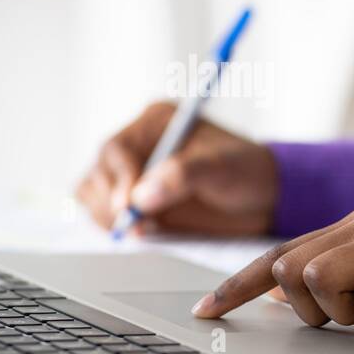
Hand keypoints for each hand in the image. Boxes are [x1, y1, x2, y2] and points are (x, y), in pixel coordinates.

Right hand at [76, 101, 279, 236]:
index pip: (117, 148)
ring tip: (142, 228)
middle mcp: (137, 145)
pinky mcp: (132, 200)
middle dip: (110, 202)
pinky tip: (142, 231)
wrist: (261, 196)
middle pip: (98, 171)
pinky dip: (112, 225)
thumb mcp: (219, 168)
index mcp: (154, 122)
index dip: (118, 179)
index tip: (128, 207)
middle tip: (134, 225)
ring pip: (92, 192)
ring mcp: (131, 173)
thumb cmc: (244, 170)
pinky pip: (102, 211)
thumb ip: (181, 176)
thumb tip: (140, 198)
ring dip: (106, 215)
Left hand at [191, 208, 353, 338]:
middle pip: (291, 269)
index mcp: (352, 226)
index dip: (239, 285)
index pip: (279, 253)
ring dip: (350, 316)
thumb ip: (334, 285)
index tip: (206, 311)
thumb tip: (278, 304)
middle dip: (309, 309)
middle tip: (351, 318)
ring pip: (322, 282)